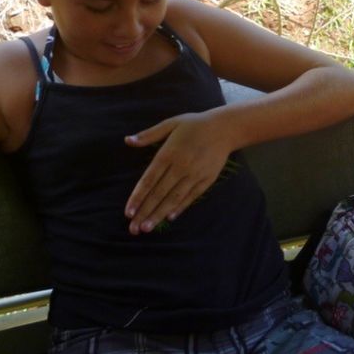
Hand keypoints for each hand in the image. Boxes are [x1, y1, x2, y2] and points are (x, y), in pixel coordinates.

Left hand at [123, 112, 233, 234]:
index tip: (128, 212)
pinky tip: (169, 217)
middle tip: (133, 229)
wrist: (225, 128)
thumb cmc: (195, 124)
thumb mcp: (171, 124)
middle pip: (159, 193)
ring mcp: (195, 174)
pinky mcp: (207, 179)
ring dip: (159, 214)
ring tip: (147, 228)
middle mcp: (181, 166)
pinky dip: (180, 207)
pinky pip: (191, 196)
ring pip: (174, 198)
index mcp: (168, 153)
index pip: (149, 180)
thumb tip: (127, 140)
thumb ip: (149, 135)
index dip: (138, 197)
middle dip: (145, 212)